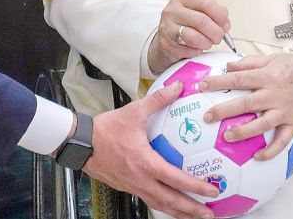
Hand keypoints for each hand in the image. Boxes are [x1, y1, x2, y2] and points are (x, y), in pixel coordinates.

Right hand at [85, 81, 217, 218]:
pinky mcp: (126, 187)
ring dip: (178, 212)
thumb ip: (158, 100)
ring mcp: (132, 186)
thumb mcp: (134, 112)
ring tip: (194, 216)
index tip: (212, 191)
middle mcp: (140, 180)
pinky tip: (171, 206)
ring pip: (159, 205)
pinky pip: (149, 200)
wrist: (80, 143)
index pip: (175, 180)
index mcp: (146, 163)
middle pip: (170, 201)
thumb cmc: (106, 129)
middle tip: (209, 214)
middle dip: (191, 209)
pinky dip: (163, 205)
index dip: (195, 187)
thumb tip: (178, 87)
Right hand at [147, 0, 230, 73]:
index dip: (219, 15)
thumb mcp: (198, 12)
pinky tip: (196, 48)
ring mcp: (167, 28)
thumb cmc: (186, 25)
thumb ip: (214, 14)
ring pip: (194, 37)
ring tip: (207, 43)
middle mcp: (172, 11)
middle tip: (218, 37)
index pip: (205, 3)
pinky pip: (189, 50)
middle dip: (216, 32)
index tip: (225, 23)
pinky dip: (197, 51)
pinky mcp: (166, 44)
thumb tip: (225, 24)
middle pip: (202, 21)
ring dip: (207, 43)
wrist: (167, 40)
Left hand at [198, 54, 292, 159]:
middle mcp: (274, 94)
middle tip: (208, 116)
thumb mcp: (274, 58)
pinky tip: (258, 157)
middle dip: (224, 110)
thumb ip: (250, 62)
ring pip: (262, 123)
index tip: (202, 86)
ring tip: (228, 137)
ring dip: (244, 131)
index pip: (238, 78)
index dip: (219, 82)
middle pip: (245, 103)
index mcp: (268, 76)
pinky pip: (282, 140)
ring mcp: (284, 110)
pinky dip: (271, 150)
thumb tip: (229, 65)